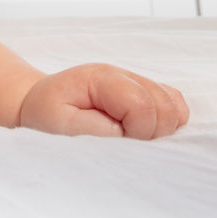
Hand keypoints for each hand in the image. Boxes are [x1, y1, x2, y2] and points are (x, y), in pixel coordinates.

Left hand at [18, 63, 189, 138]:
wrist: (41, 101)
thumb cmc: (48, 113)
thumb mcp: (59, 123)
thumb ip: (94, 129)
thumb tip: (125, 135)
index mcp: (102, 79)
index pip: (141, 103)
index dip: (137, 130)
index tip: (118, 141)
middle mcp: (124, 75)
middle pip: (165, 105)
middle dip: (152, 132)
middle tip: (124, 141)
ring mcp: (138, 82)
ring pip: (175, 105)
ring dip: (160, 128)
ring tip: (131, 136)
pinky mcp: (147, 93)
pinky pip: (175, 107)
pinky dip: (167, 123)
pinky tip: (141, 131)